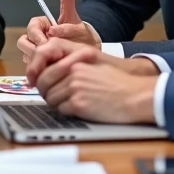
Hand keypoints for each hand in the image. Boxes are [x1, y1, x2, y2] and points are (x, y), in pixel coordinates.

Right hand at [16, 0, 99, 61]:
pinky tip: (53, 70)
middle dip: (33, 49)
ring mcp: (37, 52)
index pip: (31, 27)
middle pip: (23, 42)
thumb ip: (68, 2)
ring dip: (37, 60)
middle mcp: (36, 38)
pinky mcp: (40, 65)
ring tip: (53, 62)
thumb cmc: (79, 34)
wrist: (87, 51)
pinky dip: (41, 69)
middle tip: (48, 55)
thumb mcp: (74, 19)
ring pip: (27, 56)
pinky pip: (34, 68)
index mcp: (41, 25)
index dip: (37, 35)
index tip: (47, 41)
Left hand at [26, 39, 157, 123]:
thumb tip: (52, 75)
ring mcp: (75, 88)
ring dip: (55, 104)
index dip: (39, 78)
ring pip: (50, 99)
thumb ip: (73, 66)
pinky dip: (66, 112)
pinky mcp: (79, 104)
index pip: (46, 69)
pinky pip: (61, 110)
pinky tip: (77, 110)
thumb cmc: (119, 82)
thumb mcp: (95, 65)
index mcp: (76, 61)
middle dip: (44, 92)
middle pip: (44, 84)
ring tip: (67, 104)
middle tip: (49, 97)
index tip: (36, 83)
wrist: (136, 96)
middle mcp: (73, 73)